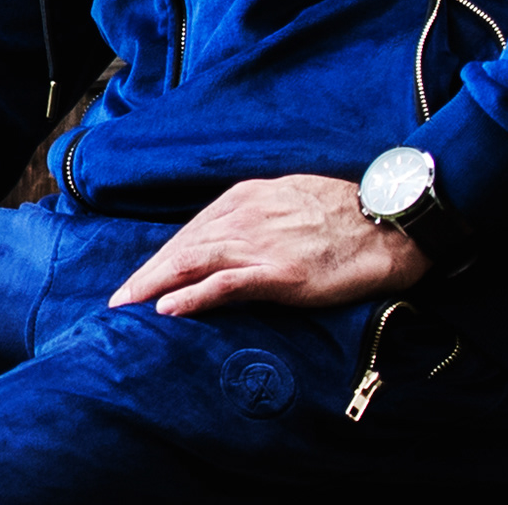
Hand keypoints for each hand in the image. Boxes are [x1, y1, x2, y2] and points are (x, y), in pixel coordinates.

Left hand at [108, 174, 430, 315]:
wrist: (390, 220)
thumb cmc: (347, 212)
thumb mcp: (292, 201)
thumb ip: (260, 216)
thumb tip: (237, 237)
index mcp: (246, 198)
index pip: (192, 231)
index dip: (162, 256)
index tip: (139, 278)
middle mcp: (245, 217)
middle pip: (183, 247)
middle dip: (146, 273)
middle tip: (117, 299)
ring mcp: (262, 244)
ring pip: (193, 263)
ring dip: (154, 284)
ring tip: (127, 304)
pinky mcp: (281, 273)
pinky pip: (226, 285)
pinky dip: (193, 296)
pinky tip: (168, 308)